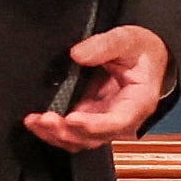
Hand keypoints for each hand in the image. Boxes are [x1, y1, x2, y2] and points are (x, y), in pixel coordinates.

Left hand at [22, 25, 167, 151]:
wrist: (146, 56)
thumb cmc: (142, 51)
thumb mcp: (128, 40)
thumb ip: (105, 45)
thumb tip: (77, 54)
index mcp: (138, 102)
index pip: (117, 122)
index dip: (93, 125)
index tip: (72, 118)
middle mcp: (123, 119)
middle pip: (95, 137)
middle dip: (67, 132)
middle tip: (45, 119)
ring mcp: (106, 121)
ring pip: (80, 140)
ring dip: (56, 135)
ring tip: (35, 121)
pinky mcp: (93, 118)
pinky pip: (73, 133)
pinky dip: (55, 131)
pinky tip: (38, 121)